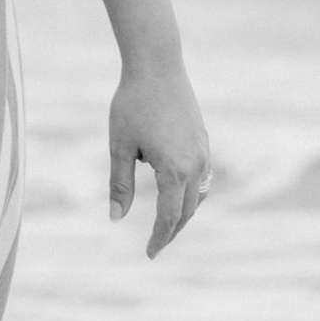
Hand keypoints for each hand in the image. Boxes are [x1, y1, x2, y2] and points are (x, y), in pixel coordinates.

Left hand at [110, 55, 210, 257]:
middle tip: (155, 246)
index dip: (159, 238)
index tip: (149, 254)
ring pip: (198, 195)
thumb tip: (115, 218)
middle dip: (172, 231)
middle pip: (187, 211)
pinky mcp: (204, 141)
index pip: (169, 218)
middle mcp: (196, 165)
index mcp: (175, 170)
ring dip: (184, 213)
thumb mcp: (119, 146)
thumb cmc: (132, 104)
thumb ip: (120, 184)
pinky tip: (177, 194)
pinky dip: (190, 193)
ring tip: (166, 225)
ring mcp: (204, 152)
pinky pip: (202, 178)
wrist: (157, 66)